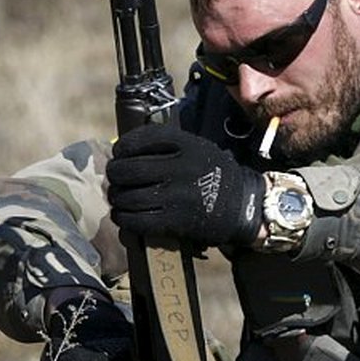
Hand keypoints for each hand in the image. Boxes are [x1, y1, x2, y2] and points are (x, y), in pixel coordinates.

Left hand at [106, 123, 263, 247]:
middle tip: (115, 179)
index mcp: (187, 145)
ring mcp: (178, 195)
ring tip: (118, 198)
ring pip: (128, 197)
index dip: (123, 147)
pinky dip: (123, 218)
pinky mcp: (176, 221)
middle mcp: (181, 167)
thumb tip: (123, 153)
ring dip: (117, 198)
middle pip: (128, 169)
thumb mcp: (197, 149)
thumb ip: (166, 147)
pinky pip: (136, 220)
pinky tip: (123, 215)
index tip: (119, 154)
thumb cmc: (213, 175)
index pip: (141, 139)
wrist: (244, 206)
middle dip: (115, 175)